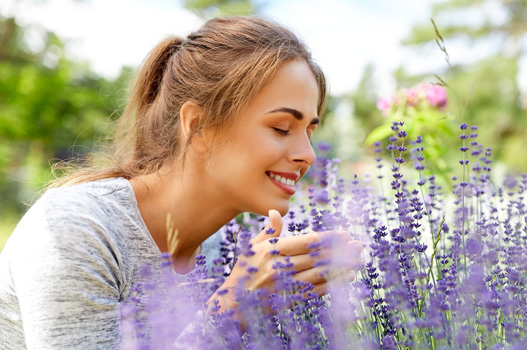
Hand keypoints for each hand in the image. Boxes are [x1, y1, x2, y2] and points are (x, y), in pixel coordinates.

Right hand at [209, 210, 362, 312]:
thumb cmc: (244, 271)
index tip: (344, 234)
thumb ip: (269, 231)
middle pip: (316, 257)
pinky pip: (315, 291)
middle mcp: (279, 266)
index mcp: (271, 250)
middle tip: (358, 245)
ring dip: (341, 267)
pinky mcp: (289, 299)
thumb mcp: (252, 247)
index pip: (306, 242)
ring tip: (358, 260)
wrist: (233, 303)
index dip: (327, 238)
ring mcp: (285, 285)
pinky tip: (346, 278)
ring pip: (319, 273)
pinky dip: (333, 284)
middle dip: (340, 251)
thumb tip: (276, 211)